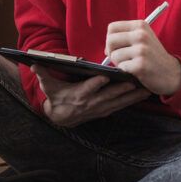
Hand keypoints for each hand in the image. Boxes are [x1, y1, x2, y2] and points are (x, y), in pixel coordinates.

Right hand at [32, 65, 150, 126]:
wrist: (61, 117)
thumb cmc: (56, 98)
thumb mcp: (48, 87)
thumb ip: (43, 75)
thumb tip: (34, 64)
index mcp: (78, 95)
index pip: (87, 89)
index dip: (96, 84)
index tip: (105, 77)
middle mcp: (91, 103)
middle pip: (108, 96)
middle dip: (122, 89)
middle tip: (134, 81)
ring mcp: (100, 108)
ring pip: (118, 102)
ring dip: (132, 96)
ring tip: (146, 89)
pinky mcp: (106, 111)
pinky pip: (121, 105)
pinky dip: (132, 100)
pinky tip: (143, 95)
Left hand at [104, 20, 180, 95]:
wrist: (171, 73)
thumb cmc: (152, 57)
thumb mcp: (143, 39)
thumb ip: (125, 37)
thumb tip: (106, 48)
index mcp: (140, 25)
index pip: (112, 28)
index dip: (110, 39)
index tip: (117, 48)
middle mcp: (141, 35)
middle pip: (110, 40)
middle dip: (111, 52)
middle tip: (120, 59)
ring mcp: (142, 50)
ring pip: (114, 55)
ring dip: (119, 63)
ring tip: (131, 65)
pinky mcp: (141, 65)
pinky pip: (121, 67)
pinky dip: (125, 71)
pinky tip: (135, 71)